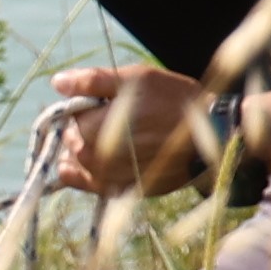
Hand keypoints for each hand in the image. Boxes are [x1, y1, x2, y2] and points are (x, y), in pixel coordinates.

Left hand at [50, 63, 216, 196]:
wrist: (213, 134)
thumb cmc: (175, 101)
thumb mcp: (136, 79)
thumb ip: (92, 81)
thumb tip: (57, 82)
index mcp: (96, 127)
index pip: (72, 119)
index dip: (84, 110)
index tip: (103, 104)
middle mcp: (99, 157)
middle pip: (74, 143)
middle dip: (84, 131)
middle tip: (110, 121)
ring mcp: (112, 177)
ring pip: (83, 164)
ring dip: (86, 152)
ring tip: (108, 139)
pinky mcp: (127, 190)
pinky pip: (93, 186)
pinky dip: (84, 177)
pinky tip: (79, 168)